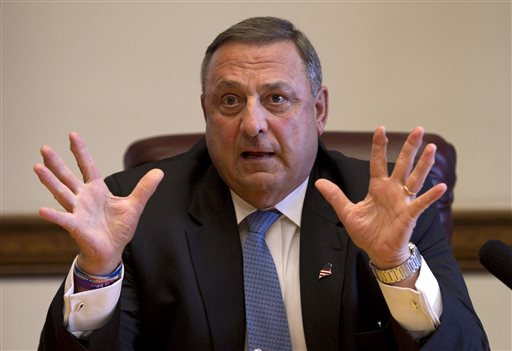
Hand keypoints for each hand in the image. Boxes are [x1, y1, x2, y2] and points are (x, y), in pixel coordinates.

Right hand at [34, 133, 163, 274]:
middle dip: (56, 163)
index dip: (81, 152)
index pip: (88, 167)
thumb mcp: (135, 205)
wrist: (112, 250)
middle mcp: (83, 198)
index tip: (72, 135)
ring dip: (49, 181)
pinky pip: (64, 220)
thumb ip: (145, 188)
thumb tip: (159, 172)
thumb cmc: (119, 228)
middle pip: (67, 177)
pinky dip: (54, 215)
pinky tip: (42, 210)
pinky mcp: (76, 227)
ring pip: (61, 193)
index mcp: (97, 190)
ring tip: (37, 167)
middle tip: (44, 148)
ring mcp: (78, 211)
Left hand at [315, 127, 446, 269]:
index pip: (378, 162)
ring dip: (423, 164)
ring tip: (431, 148)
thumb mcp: (347, 213)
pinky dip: (431, 195)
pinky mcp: (409, 215)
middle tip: (418, 129)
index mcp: (378, 188)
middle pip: (402, 164)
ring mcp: (403, 201)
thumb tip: (318, 183)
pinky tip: (441, 186)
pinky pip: (421, 203)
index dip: (379, 146)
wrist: (378, 252)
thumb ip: (335, 196)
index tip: (380, 129)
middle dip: (410, 147)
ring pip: (415, 178)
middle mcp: (393, 190)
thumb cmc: (366, 232)